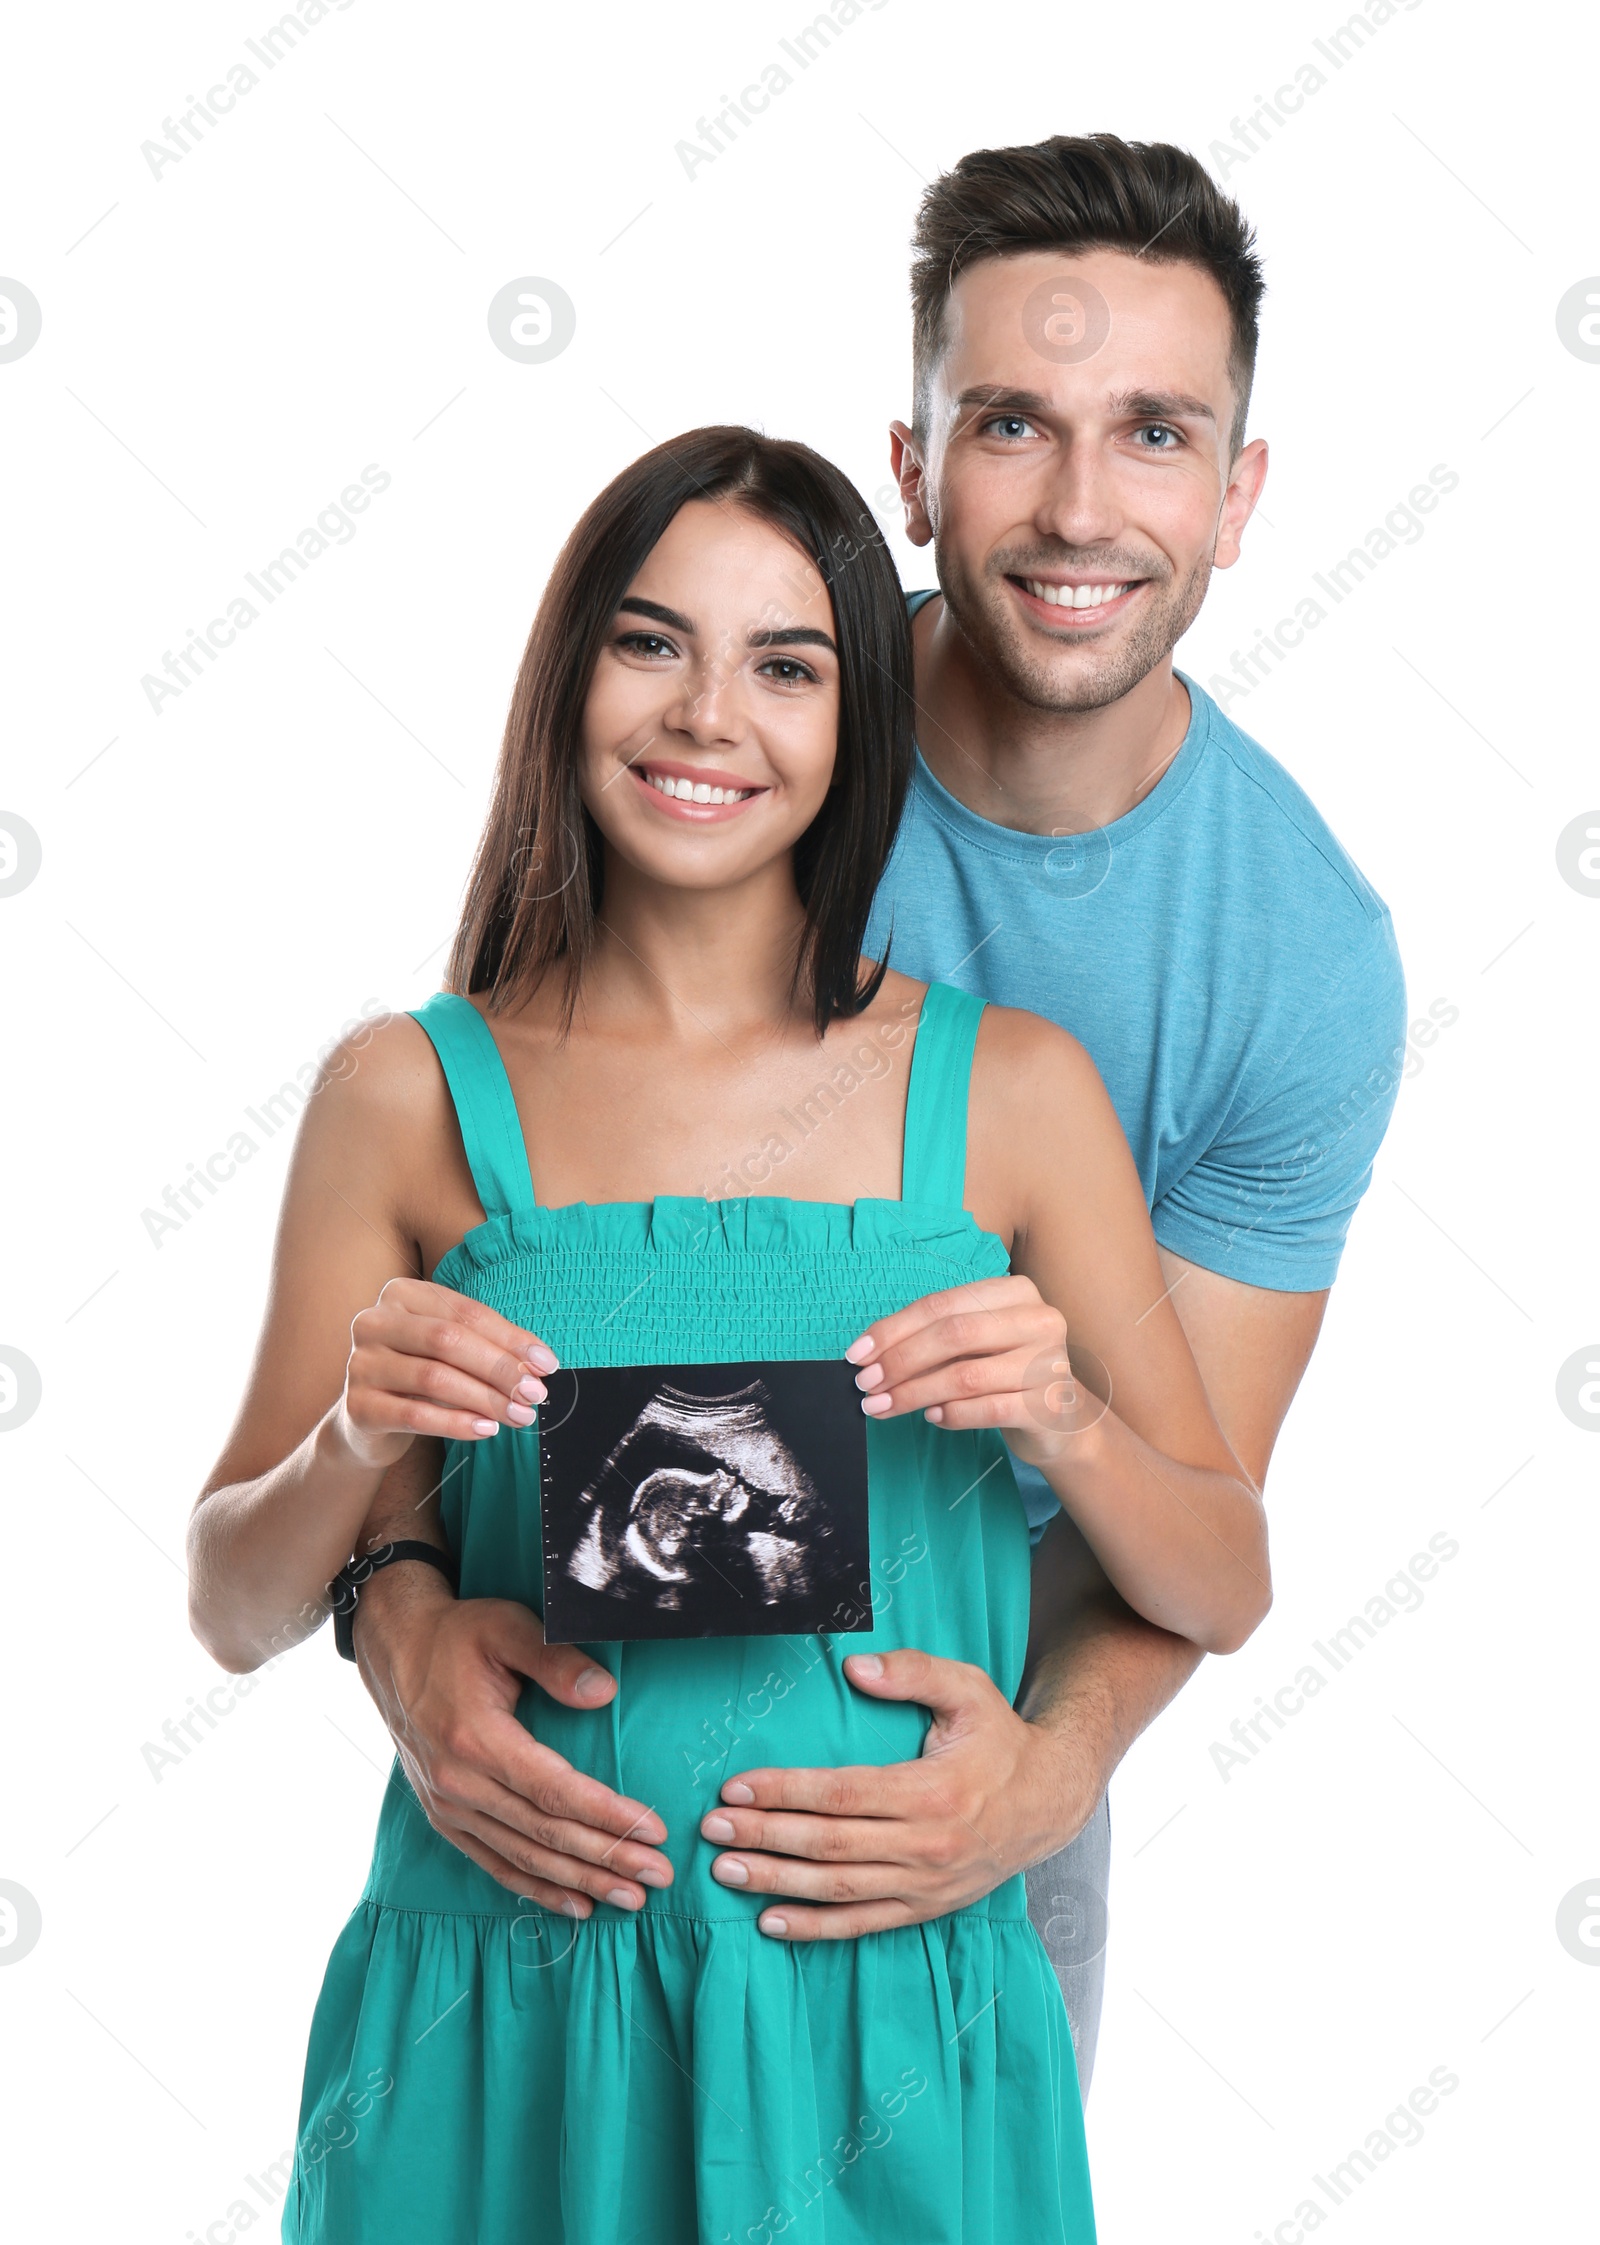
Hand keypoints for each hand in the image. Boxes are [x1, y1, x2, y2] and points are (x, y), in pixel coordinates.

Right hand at [335, 1277, 559, 1471]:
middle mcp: (374, 1321)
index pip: (465, 1313)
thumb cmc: (419, 1376)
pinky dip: (457, 1423)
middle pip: (448, 1340)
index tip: (546, 1364)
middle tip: (534, 1393)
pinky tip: (485, 1429)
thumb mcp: (452, 1353)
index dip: (510, 1339)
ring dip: (485, 1399)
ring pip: (434, 1377)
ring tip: (518, 1416)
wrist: (368, 1420)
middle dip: (499, 1368)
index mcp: (401, 1295)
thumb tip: (540, 1364)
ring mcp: (360, 1363)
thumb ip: (491, 1348)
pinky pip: (415, 1414)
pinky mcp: (358, 1405)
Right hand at [354, 1571, 673, 1917]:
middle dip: (607, 1858)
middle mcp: (458, 1784)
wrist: (396, 1649)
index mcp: (476, 1740)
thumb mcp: (507, 1627)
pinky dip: (537, 1888)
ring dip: (580, 1881)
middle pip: (545, 1834)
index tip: (654, 1830)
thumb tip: (603, 1692)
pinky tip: (576, 1904)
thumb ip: (555, 1658)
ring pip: (523, 1858)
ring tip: (631, 1899)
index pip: (554, 1792)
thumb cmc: (458, 1635)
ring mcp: (448, 1807)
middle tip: (659, 1875)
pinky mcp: (444, 1816)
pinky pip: (494, 1863)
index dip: (607, 1815)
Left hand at [695, 1647, 1095, 1939]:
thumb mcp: (969, 1689)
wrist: (1050, 1802)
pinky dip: (814, 1928)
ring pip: (837, 1889)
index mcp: (931, 1791)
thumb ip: (913, 1671)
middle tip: (711, 1830)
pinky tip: (770, 1923)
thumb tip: (855, 1667)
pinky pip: (862, 1925)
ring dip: (776, 1883)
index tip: (735, 1787)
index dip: (785, 1792)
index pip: (842, 1794)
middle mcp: (925, 1845)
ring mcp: (925, 1884)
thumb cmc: (1000, 1739)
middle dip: (764, 1837)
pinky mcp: (925, 1908)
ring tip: (724, 1871)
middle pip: (829, 1845)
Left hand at [845, 1275, 1100, 1471]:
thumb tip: (869, 1354)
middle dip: (900, 1361)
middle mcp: (1039, 1320)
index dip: (894, 1329)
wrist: (1060, 1420)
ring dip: (914, 1393)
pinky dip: (952, 1414)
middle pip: (953, 1335)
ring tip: (883, 1407)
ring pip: (966, 1375)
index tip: (857, 1354)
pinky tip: (932, 1417)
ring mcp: (1049, 1363)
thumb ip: (933, 1339)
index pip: (942, 1305)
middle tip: (866, 1385)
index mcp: (1016, 1292)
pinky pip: (987, 1409)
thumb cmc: (1005, 1373)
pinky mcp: (1048, 1405)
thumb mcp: (975, 1344)